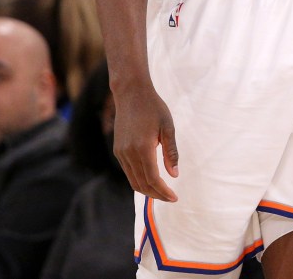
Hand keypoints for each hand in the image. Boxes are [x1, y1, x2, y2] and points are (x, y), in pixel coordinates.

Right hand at [113, 84, 178, 201]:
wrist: (131, 94)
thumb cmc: (154, 108)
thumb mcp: (168, 127)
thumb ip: (171, 152)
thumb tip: (175, 175)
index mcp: (143, 148)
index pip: (153, 179)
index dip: (164, 192)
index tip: (175, 198)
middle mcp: (129, 153)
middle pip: (142, 184)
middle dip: (156, 194)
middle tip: (170, 198)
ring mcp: (121, 152)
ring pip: (133, 180)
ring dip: (147, 189)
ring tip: (161, 192)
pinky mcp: (117, 150)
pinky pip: (128, 171)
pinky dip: (139, 179)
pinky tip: (150, 179)